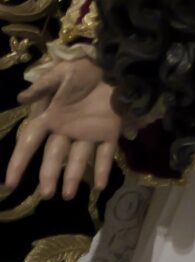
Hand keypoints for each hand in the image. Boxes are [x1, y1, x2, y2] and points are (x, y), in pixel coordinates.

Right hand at [5, 58, 126, 199]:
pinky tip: (99, 186)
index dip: (19, 161)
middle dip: (49, 175)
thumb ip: (42, 87)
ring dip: (73, 176)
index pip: (30, 142)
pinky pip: (105, 153)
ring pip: (79, 158)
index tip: (10, 183)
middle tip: (47, 195)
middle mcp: (67, 130)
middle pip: (55, 156)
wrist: (116, 65)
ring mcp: (89, 132)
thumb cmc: (86, 69)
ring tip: (68, 195)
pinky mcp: (110, 132)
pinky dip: (103, 169)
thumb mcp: (62, 74)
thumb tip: (20, 98)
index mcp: (51, 117)